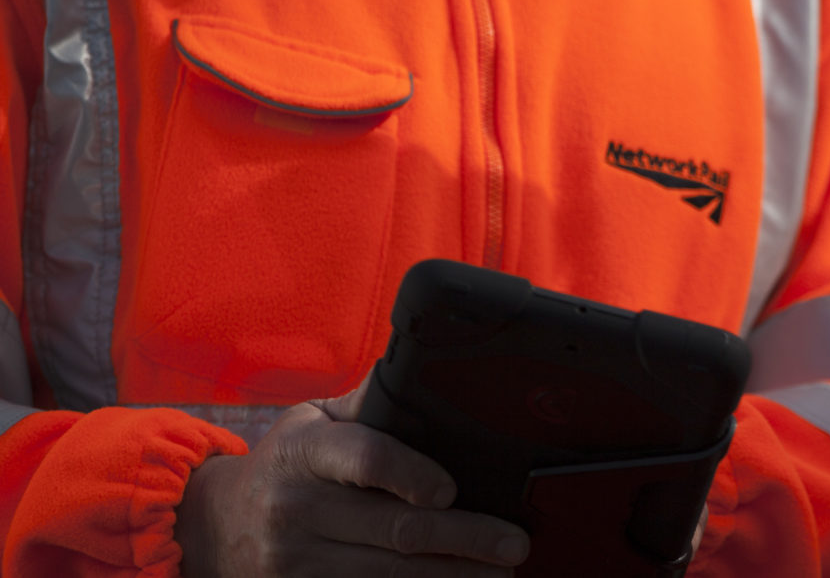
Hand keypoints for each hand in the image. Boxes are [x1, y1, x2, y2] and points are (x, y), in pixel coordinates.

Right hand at [174, 377, 530, 576]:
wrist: (213, 527)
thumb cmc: (286, 463)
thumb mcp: (312, 421)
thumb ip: (369, 403)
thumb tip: (430, 374)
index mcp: (304, 451)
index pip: (365, 459)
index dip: (412, 474)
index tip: (452, 489)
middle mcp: (295, 508)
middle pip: (394, 528)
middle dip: (464, 538)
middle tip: (513, 543)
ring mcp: (293, 561)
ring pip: (386, 575)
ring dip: (451, 577)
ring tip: (499, 574)